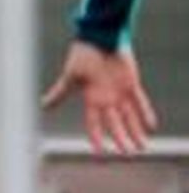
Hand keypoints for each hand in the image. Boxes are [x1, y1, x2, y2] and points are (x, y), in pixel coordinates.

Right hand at [40, 41, 158, 155]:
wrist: (99, 38)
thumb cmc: (82, 56)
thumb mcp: (70, 78)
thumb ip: (58, 93)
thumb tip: (41, 106)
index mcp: (90, 99)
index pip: (93, 123)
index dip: (96, 137)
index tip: (100, 152)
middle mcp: (106, 99)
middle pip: (114, 124)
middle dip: (121, 139)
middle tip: (127, 154)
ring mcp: (119, 92)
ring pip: (129, 116)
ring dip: (136, 131)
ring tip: (142, 146)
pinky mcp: (131, 83)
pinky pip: (140, 101)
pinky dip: (145, 113)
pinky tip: (150, 126)